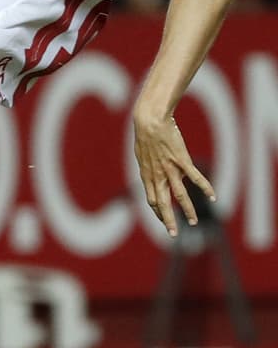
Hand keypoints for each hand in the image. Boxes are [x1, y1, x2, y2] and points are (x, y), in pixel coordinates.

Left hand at [133, 110, 214, 236]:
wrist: (150, 121)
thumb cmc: (145, 135)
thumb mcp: (142, 154)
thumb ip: (150, 167)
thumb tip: (158, 175)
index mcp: (147, 174)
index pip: (151, 199)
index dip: (157, 212)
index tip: (164, 220)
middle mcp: (157, 175)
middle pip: (162, 203)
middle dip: (168, 220)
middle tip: (173, 234)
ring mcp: (170, 169)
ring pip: (179, 195)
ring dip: (187, 210)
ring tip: (194, 222)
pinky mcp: (181, 161)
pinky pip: (195, 177)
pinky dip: (205, 188)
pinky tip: (213, 197)